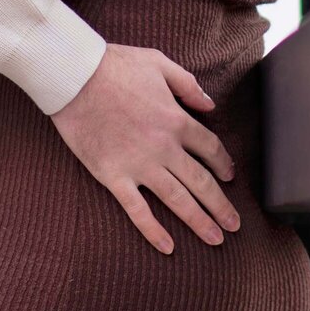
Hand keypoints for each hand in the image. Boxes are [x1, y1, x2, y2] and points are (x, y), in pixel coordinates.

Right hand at [51, 43, 240, 253]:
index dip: (224, 164)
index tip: (230, 177)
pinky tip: (168, 247)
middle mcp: (164, 147)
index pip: (211, 149)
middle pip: (202, 182)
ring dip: (200, 222)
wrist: (74, 77)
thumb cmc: (114, 66)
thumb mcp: (159, 63)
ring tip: (217, 239)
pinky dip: (154, 231)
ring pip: (178, 201)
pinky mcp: (113, 176)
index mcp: (177, 120)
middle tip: (235, 224)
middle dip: (221, 206)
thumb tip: (210, 105)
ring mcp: (139, 165)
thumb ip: (188, 85)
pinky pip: (138, 210)